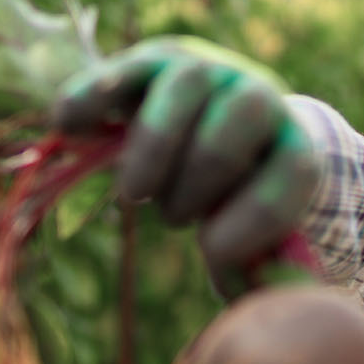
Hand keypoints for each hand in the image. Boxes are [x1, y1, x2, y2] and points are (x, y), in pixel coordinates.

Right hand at [52, 38, 317, 295]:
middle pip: (235, 124)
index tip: (211, 253)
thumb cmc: (235, 202)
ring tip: (136, 194)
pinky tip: (68, 129)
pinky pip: (122, 69)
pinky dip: (90, 98)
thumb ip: (256, 272)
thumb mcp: (254, 237)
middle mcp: (258, 97)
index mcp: (294, 144)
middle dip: (197, 183)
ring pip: (183, 87)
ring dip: (153, 148)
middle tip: (173, 217)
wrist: (217, 126)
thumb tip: (244, 303)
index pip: (295, 171)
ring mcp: (206, 70)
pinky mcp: (153, 61)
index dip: (254, 218)